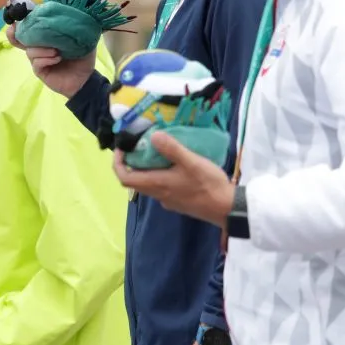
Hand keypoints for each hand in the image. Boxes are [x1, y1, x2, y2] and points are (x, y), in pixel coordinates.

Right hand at [6, 23, 94, 98]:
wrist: (85, 79)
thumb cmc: (82, 58)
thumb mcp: (82, 40)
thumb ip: (75, 28)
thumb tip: (73, 13)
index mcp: (46, 38)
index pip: (31, 28)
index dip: (24, 22)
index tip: (20, 16)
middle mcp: (39, 48)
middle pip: (21, 39)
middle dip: (16, 33)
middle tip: (16, 27)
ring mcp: (38, 60)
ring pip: (30, 51)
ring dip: (42, 49)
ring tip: (56, 51)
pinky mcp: (40, 71)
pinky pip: (36, 62)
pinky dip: (45, 59)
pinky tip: (57, 58)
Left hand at [113, 131, 233, 225]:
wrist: (227, 209)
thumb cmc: (208, 185)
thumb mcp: (191, 162)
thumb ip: (172, 149)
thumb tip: (153, 135)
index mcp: (157, 184)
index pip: (125, 178)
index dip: (117, 163)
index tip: (122, 148)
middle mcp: (158, 195)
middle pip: (135, 181)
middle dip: (131, 163)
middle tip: (139, 145)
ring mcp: (168, 200)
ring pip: (148, 184)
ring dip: (146, 168)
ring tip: (157, 151)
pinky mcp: (178, 202)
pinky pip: (161, 187)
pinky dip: (159, 174)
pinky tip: (174, 165)